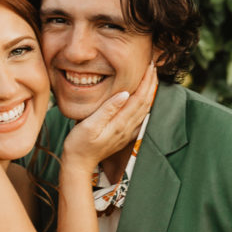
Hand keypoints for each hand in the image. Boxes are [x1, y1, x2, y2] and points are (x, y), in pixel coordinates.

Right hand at [60, 60, 157, 174]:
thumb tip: (125, 93)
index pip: (139, 98)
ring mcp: (127, 133)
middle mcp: (127, 128)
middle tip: (153, 67)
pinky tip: (144, 100)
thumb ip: (107, 109)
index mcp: (120, 123)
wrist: (78, 164)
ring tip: (151, 78)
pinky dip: (145, 104)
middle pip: (145, 102)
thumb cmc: (79, 144)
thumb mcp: (89, 125)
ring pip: (144, 109)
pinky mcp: (123, 135)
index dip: (146, 81)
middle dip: (151, 83)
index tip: (149, 66)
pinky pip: (140, 117)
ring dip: (150, 92)